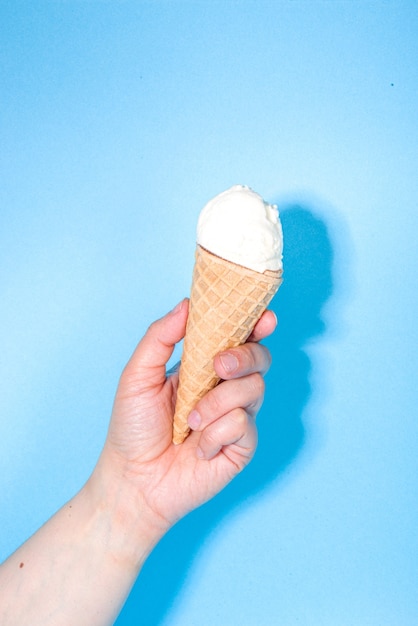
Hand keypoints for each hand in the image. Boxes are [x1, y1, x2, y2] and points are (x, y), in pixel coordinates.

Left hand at [93, 299, 276, 540]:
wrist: (133, 480)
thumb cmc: (133, 428)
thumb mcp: (138, 375)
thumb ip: (160, 338)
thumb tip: (186, 304)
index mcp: (204, 367)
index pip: (238, 338)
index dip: (256, 324)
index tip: (264, 317)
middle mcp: (226, 388)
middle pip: (259, 357)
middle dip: (244, 356)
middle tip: (218, 367)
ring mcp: (237, 416)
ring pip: (253, 388)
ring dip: (217, 403)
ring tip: (188, 422)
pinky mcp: (242, 445)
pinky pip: (243, 424)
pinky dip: (215, 434)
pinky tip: (198, 448)